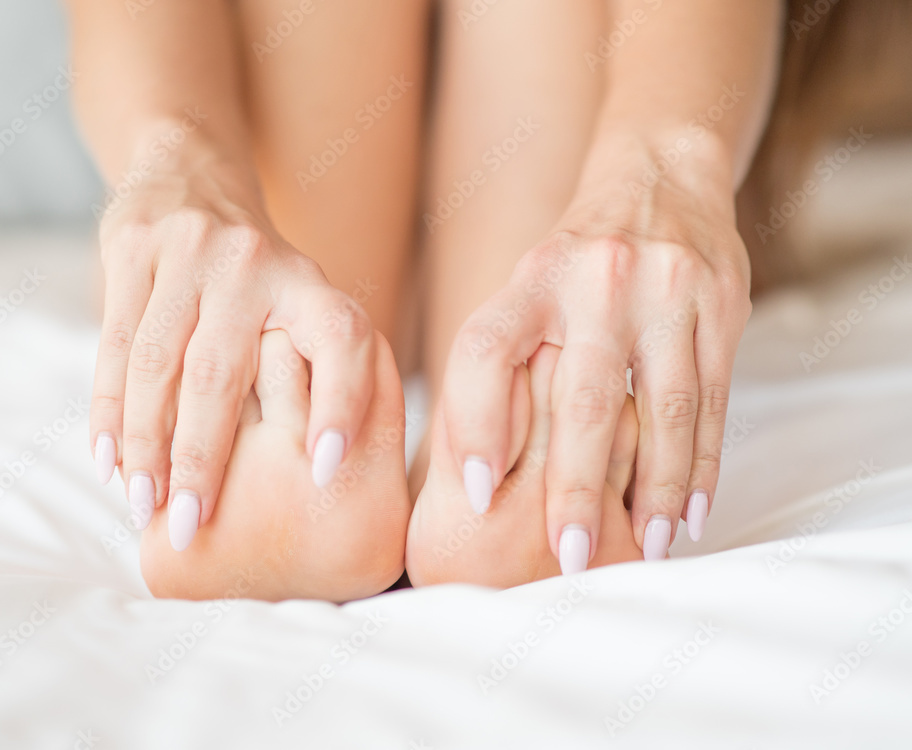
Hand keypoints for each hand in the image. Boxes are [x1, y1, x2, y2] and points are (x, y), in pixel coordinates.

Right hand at [90, 136, 374, 550]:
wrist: (193, 174)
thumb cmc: (260, 277)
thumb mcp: (302, 303)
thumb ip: (314, 368)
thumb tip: (318, 470)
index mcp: (310, 284)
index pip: (342, 342)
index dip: (340, 404)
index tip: (327, 468)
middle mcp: (254, 264)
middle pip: (220, 374)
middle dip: (202, 459)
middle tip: (192, 528)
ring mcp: (188, 251)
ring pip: (156, 364)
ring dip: (145, 445)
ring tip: (143, 506)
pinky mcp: (132, 247)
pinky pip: (114, 344)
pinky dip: (110, 409)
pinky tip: (109, 460)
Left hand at [441, 156, 750, 566]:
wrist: (661, 181)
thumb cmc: (574, 262)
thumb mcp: (527, 289)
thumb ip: (506, 363)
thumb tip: (479, 472)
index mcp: (531, 280)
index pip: (485, 353)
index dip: (474, 426)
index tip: (478, 496)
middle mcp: (596, 282)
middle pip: (584, 401)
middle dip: (576, 488)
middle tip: (568, 556)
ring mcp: (666, 292)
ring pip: (663, 409)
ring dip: (656, 489)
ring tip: (646, 548)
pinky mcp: (721, 305)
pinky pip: (712, 399)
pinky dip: (701, 462)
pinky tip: (691, 510)